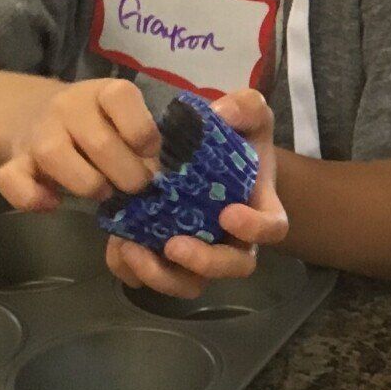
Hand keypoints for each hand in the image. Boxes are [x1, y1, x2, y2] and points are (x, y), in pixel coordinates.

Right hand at [0, 77, 159, 210]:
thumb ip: (143, 144)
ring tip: (102, 192)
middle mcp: (68, 106)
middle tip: (135, 186)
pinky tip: (53, 202)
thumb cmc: (100, 125)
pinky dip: (32, 198)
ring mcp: (37, 131)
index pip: (121, 96)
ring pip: (53, 155)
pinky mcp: (14, 160)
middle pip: (100, 142)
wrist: (38, 114)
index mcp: (103, 92)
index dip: (142, 130)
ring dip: (88, 185)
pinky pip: (11, 179)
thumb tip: (153, 174)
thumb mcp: (126, 122)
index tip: (149, 151)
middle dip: (128, 176)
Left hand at [103, 89, 289, 299]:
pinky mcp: (166, 257)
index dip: (255, 228)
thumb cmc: (234, 137)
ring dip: (162, 275)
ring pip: (190, 284)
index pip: (273, 228)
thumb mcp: (247, 112)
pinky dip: (131, 270)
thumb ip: (245, 106)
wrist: (205, 152)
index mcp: (259, 206)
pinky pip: (150, 278)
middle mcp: (234, 238)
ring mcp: (201, 251)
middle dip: (205, 262)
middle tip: (174, 244)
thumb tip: (222, 112)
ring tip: (132, 248)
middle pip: (234, 267)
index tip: (228, 212)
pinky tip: (117, 245)